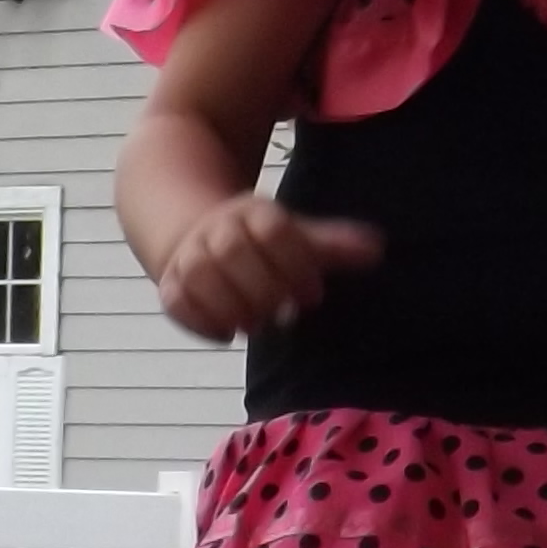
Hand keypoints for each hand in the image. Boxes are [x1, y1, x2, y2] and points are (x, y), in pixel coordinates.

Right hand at [153, 195, 381, 341]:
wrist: (198, 234)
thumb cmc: (261, 244)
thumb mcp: (296, 237)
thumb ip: (332, 245)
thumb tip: (377, 250)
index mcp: (254, 213)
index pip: (273, 230)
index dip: (295, 264)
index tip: (313, 295)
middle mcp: (217, 230)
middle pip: (233, 250)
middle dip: (263, 287)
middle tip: (285, 313)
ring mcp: (189, 256)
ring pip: (199, 275)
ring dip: (231, 306)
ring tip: (257, 326)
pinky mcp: (169, 285)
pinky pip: (176, 302)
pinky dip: (200, 322)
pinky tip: (227, 334)